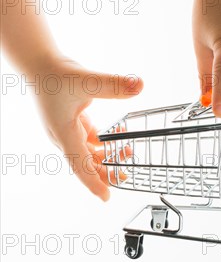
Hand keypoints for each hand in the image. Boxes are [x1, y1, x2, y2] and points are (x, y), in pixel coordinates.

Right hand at [29, 55, 142, 200]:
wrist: (40, 64)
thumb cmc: (56, 74)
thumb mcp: (88, 79)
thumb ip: (114, 84)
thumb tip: (139, 86)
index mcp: (64, 133)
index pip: (79, 164)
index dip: (93, 183)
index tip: (106, 197)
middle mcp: (64, 137)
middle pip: (85, 164)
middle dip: (105, 173)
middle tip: (125, 175)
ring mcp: (68, 132)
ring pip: (88, 153)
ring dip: (108, 156)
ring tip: (129, 152)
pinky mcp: (72, 124)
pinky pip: (89, 141)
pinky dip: (104, 142)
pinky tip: (119, 134)